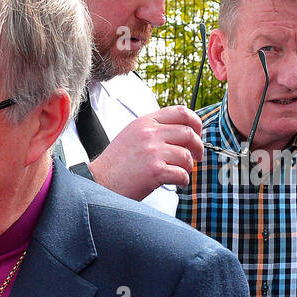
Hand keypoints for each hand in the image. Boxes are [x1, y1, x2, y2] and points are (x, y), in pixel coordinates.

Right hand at [87, 107, 203, 200]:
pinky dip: (183, 181)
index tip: (197, 134)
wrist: (98, 182)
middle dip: (198, 147)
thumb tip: (182, 131)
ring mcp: (152, 152)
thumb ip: (154, 129)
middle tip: (196, 157)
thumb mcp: (132, 136)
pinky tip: (177, 183)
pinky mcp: (154, 171)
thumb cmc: (115, 164)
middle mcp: (149, 134)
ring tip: (180, 173)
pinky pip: (182, 174)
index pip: (180, 112)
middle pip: (189, 134)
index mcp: (144, 123)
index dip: (196, 122)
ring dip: (188, 167)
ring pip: (187, 156)